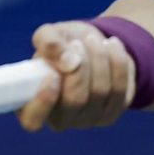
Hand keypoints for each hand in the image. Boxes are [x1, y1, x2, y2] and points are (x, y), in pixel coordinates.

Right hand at [16, 21, 136, 130]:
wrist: (92, 43)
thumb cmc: (62, 44)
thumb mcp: (50, 34)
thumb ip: (48, 42)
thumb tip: (66, 61)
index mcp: (33, 104)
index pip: (33, 120)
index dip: (43, 102)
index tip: (53, 75)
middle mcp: (60, 118)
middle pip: (75, 100)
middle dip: (81, 67)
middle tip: (77, 43)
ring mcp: (87, 119)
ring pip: (100, 92)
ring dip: (98, 59)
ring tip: (93, 40)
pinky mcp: (112, 112)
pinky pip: (120, 88)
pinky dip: (117, 61)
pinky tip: (111, 45)